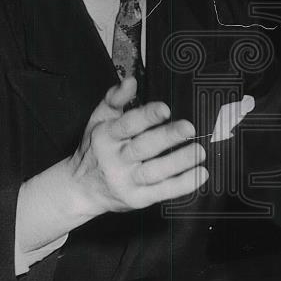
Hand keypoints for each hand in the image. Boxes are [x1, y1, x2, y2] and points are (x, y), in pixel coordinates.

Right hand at [69, 76, 208, 217]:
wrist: (81, 189)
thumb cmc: (95, 150)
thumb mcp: (98, 120)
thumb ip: (115, 98)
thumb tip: (130, 81)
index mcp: (106, 136)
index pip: (127, 125)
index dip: (146, 116)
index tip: (165, 109)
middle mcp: (115, 159)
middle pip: (143, 148)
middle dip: (167, 137)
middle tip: (189, 128)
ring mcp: (126, 181)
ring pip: (154, 172)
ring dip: (179, 162)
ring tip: (199, 151)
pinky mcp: (137, 198)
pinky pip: (162, 192)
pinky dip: (183, 184)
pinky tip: (199, 175)